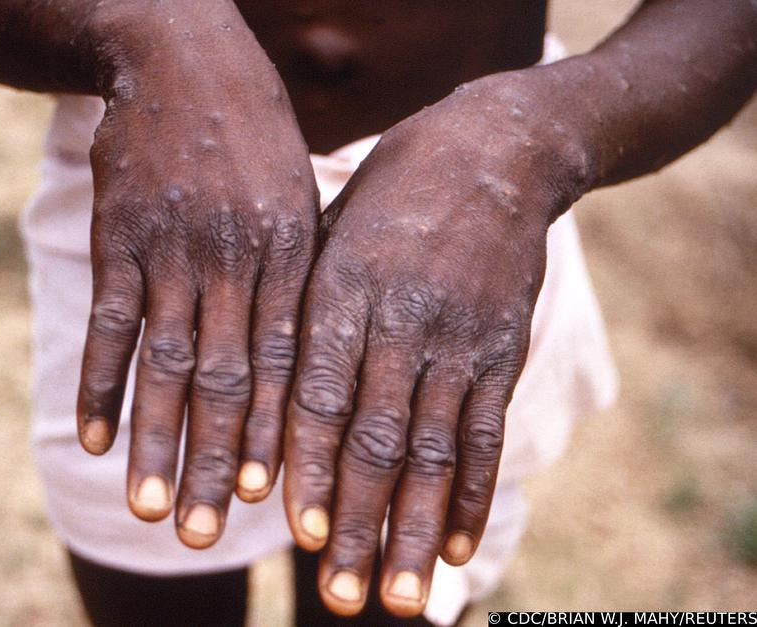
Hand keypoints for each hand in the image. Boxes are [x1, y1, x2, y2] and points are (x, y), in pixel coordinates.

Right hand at [75, 6, 317, 548]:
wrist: (184, 59)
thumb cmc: (254, 139)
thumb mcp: (299, 197)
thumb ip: (301, 276)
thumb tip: (308, 361)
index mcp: (289, 254)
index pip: (286, 362)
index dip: (278, 433)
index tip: (272, 499)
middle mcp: (234, 260)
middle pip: (227, 379)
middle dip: (218, 460)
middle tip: (210, 533)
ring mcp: (172, 250)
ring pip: (164, 363)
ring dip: (156, 441)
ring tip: (151, 507)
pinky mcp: (119, 239)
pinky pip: (108, 323)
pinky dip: (98, 383)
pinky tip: (92, 438)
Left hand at [283, 72, 587, 614]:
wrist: (492, 152)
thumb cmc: (388, 197)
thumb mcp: (330, 231)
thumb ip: (301, 309)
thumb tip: (259, 395)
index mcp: (342, 289)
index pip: (318, 393)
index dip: (307, 464)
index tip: (294, 531)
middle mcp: (401, 320)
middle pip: (375, 437)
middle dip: (355, 522)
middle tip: (338, 596)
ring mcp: (458, 338)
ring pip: (433, 450)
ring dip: (412, 528)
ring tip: (395, 597)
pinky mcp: (502, 350)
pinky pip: (486, 432)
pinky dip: (471, 494)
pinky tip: (454, 546)